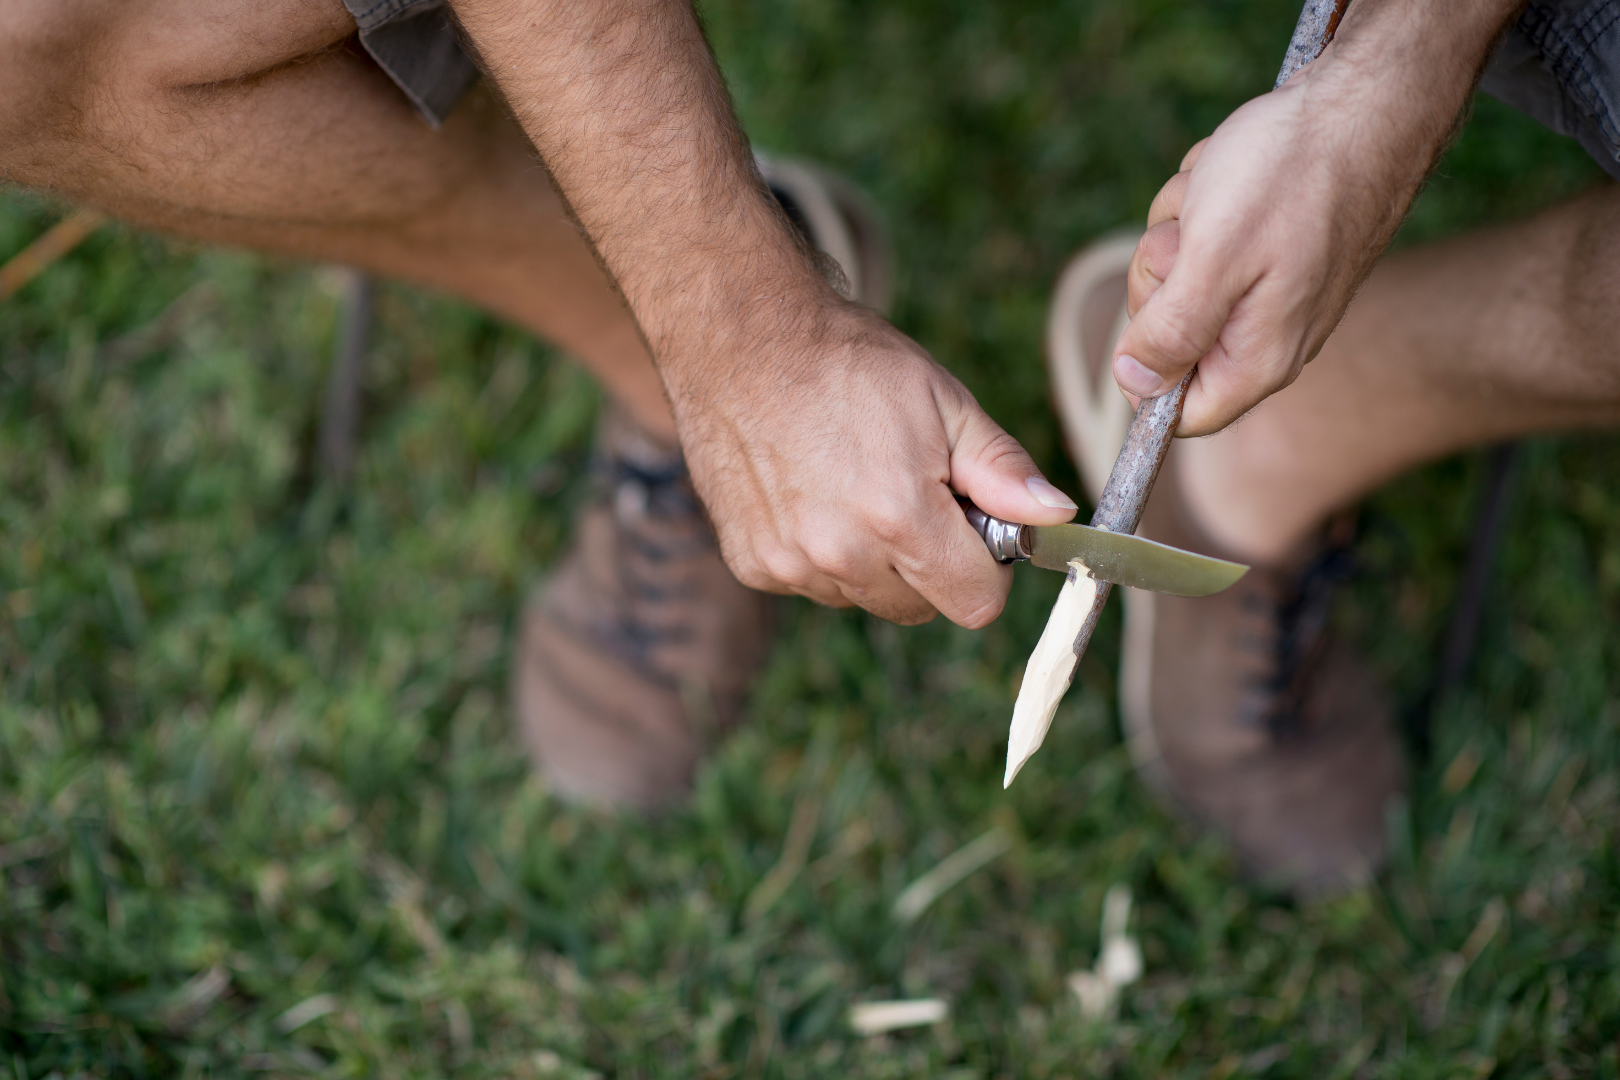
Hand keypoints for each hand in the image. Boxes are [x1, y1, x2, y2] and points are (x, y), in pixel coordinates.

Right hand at [670, 299, 1078, 627]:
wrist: (741, 341)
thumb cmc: (849, 364)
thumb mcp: (944, 402)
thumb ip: (1003, 471)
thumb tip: (1056, 516)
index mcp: (900, 519)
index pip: (976, 605)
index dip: (986, 569)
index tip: (972, 528)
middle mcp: (841, 556)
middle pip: (921, 608)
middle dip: (932, 565)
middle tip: (913, 495)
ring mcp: (791, 564)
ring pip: (866, 598)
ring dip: (875, 561)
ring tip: (855, 486)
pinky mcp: (754, 564)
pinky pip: (815, 583)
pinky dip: (824, 552)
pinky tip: (812, 493)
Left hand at [1112, 0, 1519, 434]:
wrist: (1364, 102)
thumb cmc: (1293, 176)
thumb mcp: (1213, 257)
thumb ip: (1171, 332)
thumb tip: (1133, 387)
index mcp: (1258, 360)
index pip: (1180, 417)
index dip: (1143, 376)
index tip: (1149, 315)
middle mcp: (1265, 338)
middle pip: (1165, 340)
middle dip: (1161, 273)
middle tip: (1194, 233)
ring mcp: (1264, 293)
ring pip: (1174, 279)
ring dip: (1180, 227)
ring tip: (1219, 194)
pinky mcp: (1262, 252)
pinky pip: (1198, 240)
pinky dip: (1200, 202)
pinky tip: (1230, 177)